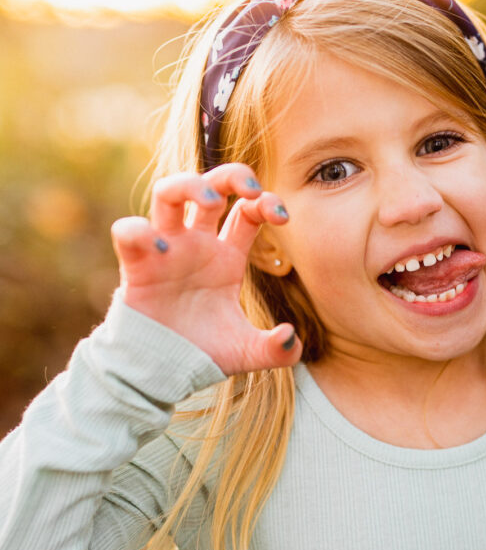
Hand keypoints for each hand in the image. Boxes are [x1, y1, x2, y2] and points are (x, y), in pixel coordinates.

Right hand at [111, 163, 301, 374]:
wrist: (163, 373)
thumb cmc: (204, 352)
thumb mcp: (249, 353)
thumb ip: (278, 350)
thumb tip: (292, 339)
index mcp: (226, 256)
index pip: (247, 212)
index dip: (266, 203)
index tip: (283, 216)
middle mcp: (196, 244)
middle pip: (210, 186)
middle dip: (232, 176)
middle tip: (251, 188)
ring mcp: (165, 250)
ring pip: (167, 193)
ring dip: (189, 184)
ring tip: (210, 199)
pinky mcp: (136, 266)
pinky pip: (128, 232)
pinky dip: (139, 230)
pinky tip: (160, 247)